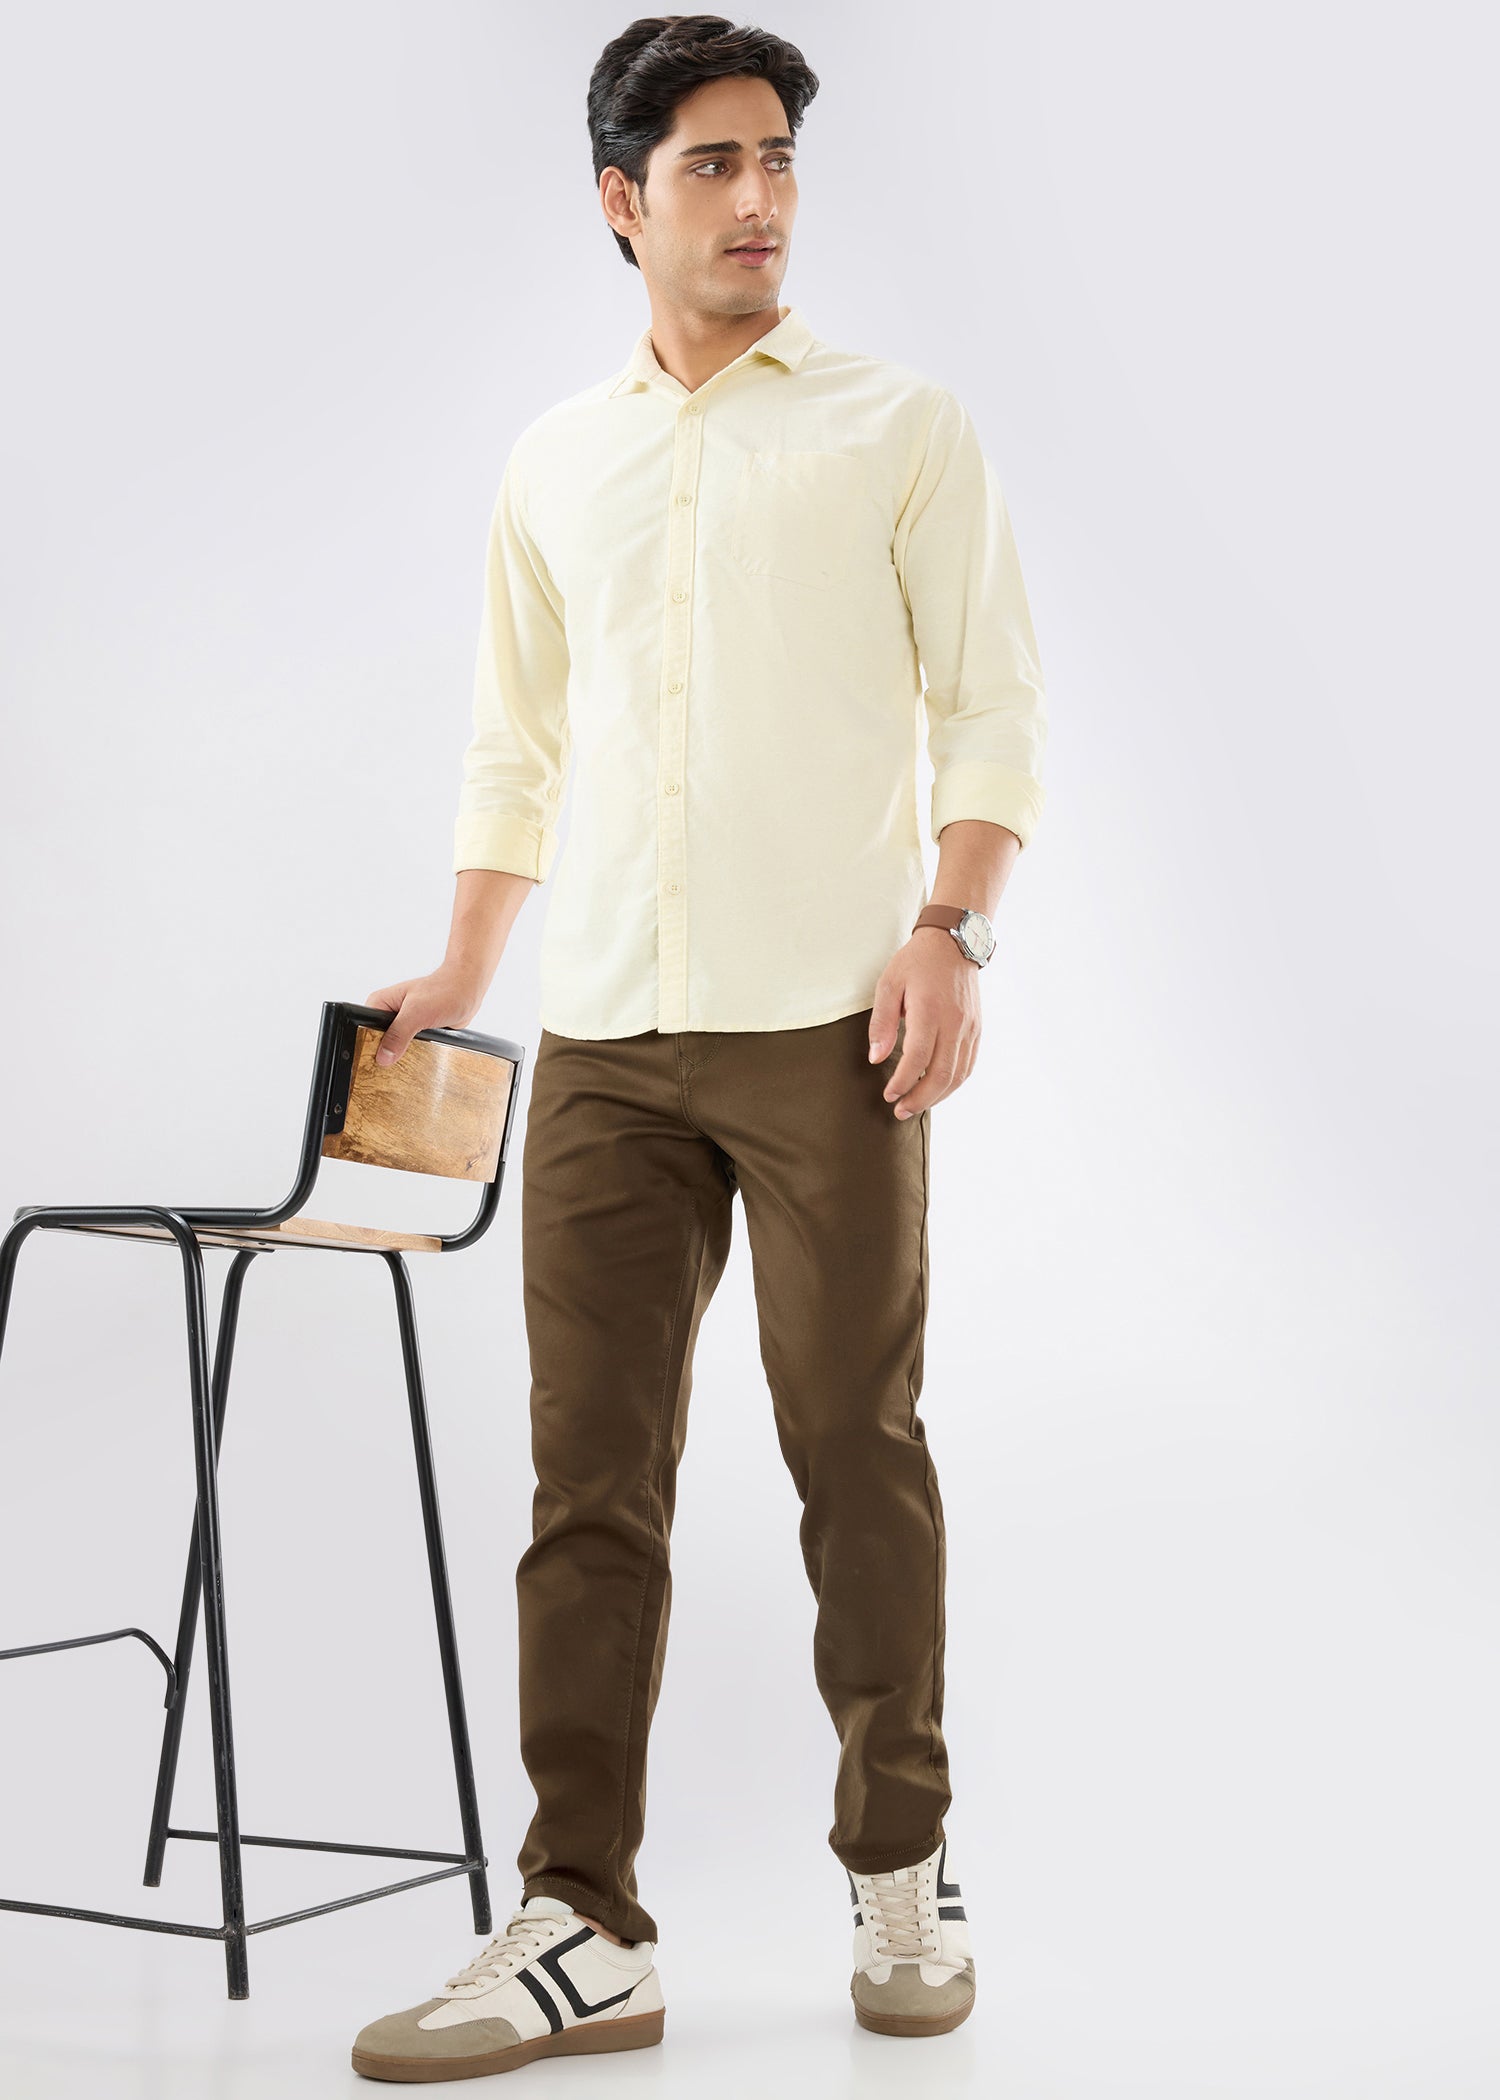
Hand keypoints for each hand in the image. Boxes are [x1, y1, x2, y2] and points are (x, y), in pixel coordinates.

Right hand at [364, 963, 484, 1066]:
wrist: (467, 990)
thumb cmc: (444, 991)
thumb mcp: (417, 1013)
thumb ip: (399, 1035)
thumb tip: (383, 1057)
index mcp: (379, 1003)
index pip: (363, 1030)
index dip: (368, 1048)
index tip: (373, 1065)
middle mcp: (387, 1014)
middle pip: (376, 1042)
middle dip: (384, 1055)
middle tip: (393, 1068)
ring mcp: (401, 1024)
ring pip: (393, 1048)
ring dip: (401, 1057)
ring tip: (407, 1064)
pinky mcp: (415, 1031)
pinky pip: (407, 1049)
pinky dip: (412, 1056)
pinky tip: (417, 1062)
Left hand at [867, 931, 981, 1118]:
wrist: (954, 941)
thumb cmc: (917, 962)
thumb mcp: (889, 984)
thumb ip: (881, 1022)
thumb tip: (876, 1058)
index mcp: (930, 1010)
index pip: (917, 1058)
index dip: (902, 1082)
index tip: (888, 1094)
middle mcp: (954, 1022)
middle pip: (942, 1074)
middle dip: (920, 1099)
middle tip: (900, 1111)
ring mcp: (970, 1027)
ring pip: (958, 1074)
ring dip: (937, 1096)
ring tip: (916, 1105)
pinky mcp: (977, 1029)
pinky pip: (968, 1065)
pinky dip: (953, 1083)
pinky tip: (937, 1089)